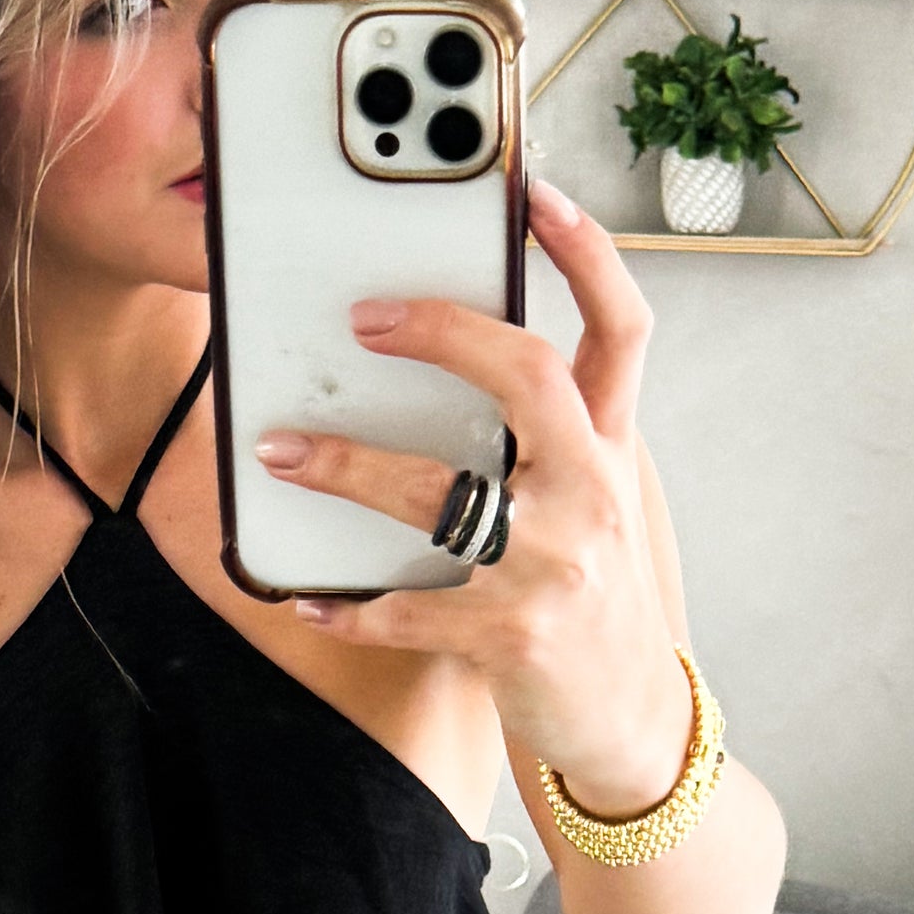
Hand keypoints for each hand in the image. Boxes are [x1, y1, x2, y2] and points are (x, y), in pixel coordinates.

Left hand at [249, 178, 688, 816]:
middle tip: (364, 320)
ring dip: (346, 467)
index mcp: (610, 451)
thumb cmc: (593, 601)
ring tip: (282, 450)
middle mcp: (591, 495)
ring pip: (438, 494)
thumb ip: (550, 437)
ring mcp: (553, 566)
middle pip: (525, 376)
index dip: (587, 252)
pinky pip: (407, 609)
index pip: (619, 330)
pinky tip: (307, 596)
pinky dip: (347, 604)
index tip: (537, 193)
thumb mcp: (595, 505)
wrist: (630, 720)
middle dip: (443, 333)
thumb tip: (458, 368)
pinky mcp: (511, 637)